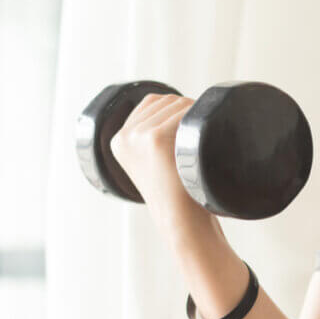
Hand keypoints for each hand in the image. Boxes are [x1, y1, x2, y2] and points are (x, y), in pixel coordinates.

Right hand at [109, 93, 211, 231]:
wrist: (181, 218)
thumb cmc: (177, 189)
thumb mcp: (152, 159)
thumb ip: (153, 131)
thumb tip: (178, 102)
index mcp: (119, 139)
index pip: (152, 102)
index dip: (176, 110)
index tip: (188, 131)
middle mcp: (124, 136)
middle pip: (165, 100)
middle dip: (187, 112)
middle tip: (198, 138)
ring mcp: (137, 136)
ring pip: (176, 104)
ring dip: (194, 115)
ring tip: (200, 141)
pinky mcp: (154, 138)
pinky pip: (184, 115)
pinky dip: (197, 123)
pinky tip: (200, 142)